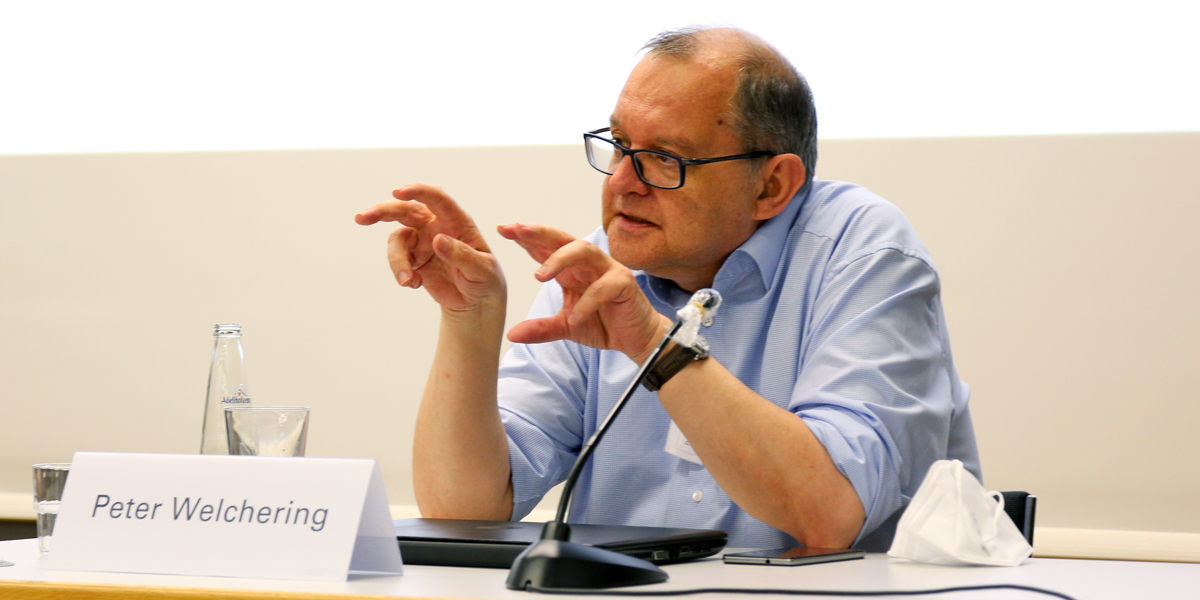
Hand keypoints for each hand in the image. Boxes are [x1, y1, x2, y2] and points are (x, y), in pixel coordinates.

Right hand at [356, 183, 504, 313]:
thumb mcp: (482, 269)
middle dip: (382, 211)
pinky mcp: (412, 259)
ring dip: (396, 260)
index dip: (417, 192)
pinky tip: (414, 284)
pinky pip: (398, 260)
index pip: (436, 198)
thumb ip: (461, 255)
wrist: (475, 302)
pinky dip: (401, 273)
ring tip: (407, 282)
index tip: (398, 192)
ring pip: (397, 239)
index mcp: (456, 220)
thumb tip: (437, 239)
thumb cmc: (485, 279)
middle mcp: (435, 225)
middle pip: (404, 210)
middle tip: (362, 218)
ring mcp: (421, 241)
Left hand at [498, 222, 669, 362]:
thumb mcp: (565, 327)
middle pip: (562, 239)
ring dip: (560, 258)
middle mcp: (587, 264)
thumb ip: (541, 328)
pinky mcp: (624, 284)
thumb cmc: (604, 324)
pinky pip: (603, 287)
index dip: (525, 237)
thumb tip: (511, 334)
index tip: (503, 228)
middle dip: (538, 232)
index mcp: (571, 269)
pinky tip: (575, 317)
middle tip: (516, 229)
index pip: (545, 247)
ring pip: (584, 250)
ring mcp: (608, 270)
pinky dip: (588, 301)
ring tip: (539, 275)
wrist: (636, 339)